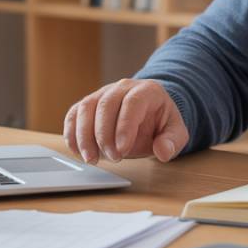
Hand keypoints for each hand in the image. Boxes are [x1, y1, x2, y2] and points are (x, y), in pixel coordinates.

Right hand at [63, 78, 188, 164]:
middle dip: (104, 135)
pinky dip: (71, 132)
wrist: (149, 111)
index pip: (132, 103)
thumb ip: (173, 141)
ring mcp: (103, 93)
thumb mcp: (176, 132)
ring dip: (84, 135)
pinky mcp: (89, 104)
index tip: (122, 150)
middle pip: (106, 104)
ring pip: (86, 107)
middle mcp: (122, 87)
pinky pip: (74, 114)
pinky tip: (77, 151)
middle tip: (112, 158)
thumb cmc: (160, 122)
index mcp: (146, 91)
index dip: (124, 126)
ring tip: (92, 159)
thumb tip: (163, 151)